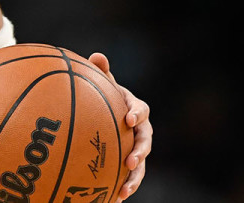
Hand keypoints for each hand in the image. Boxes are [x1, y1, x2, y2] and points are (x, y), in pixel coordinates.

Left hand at [89, 52, 150, 201]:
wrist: (111, 113)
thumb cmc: (107, 97)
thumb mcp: (105, 84)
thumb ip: (102, 73)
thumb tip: (97, 56)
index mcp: (136, 109)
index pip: (141, 110)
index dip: (136, 113)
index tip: (128, 118)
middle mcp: (141, 131)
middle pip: (145, 142)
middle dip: (140, 152)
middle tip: (130, 161)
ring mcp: (137, 149)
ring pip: (141, 165)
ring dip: (134, 178)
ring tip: (124, 190)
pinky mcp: (130, 164)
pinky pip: (130, 178)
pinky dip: (124, 188)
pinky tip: (114, 200)